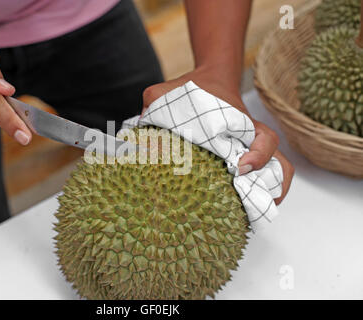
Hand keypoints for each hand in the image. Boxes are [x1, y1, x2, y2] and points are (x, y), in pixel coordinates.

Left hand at [141, 66, 293, 204]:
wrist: (212, 80)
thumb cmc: (194, 88)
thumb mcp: (170, 90)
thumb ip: (155, 101)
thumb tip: (142, 126)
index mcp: (239, 121)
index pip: (264, 138)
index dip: (259, 155)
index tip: (241, 167)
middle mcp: (250, 137)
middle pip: (278, 164)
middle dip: (267, 187)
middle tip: (246, 202)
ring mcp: (250, 148)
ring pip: (277, 172)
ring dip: (269, 194)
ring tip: (251, 215)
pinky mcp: (244, 157)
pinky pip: (264, 176)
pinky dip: (261, 193)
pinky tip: (244, 210)